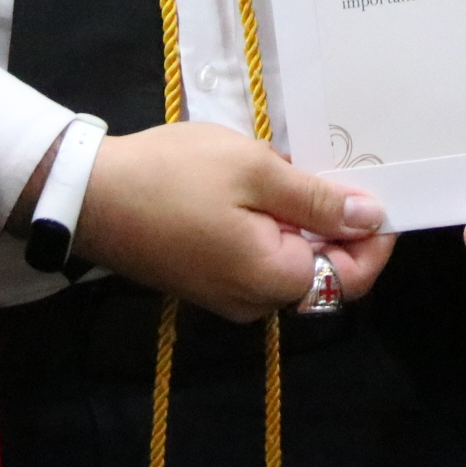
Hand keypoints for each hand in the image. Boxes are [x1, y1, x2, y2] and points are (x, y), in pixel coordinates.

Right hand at [73, 121, 394, 322]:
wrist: (88, 193)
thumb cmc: (174, 176)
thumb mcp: (256, 172)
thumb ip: (318, 201)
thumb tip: (371, 218)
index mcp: (271, 282)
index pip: (351, 278)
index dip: (374, 239)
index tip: (377, 190)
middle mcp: (252, 301)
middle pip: (321, 269)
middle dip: (331, 220)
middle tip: (323, 165)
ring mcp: (224, 293)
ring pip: (287, 258)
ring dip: (296, 216)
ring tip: (281, 166)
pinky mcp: (203, 277)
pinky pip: (256, 255)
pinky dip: (267, 222)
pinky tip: (252, 182)